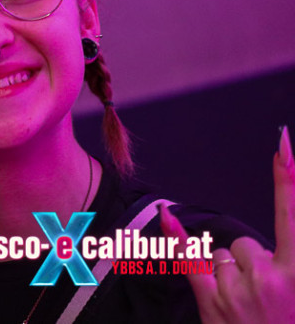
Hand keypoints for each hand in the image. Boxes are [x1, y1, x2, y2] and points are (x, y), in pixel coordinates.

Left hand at [161, 125, 294, 323]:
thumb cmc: (287, 322)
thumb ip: (284, 263)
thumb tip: (250, 246)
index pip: (292, 216)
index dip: (288, 178)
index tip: (282, 143)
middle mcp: (269, 278)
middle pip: (245, 243)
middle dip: (251, 264)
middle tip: (267, 301)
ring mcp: (238, 291)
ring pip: (221, 256)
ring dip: (229, 276)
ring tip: (247, 311)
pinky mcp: (211, 302)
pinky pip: (191, 261)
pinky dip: (178, 239)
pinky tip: (166, 215)